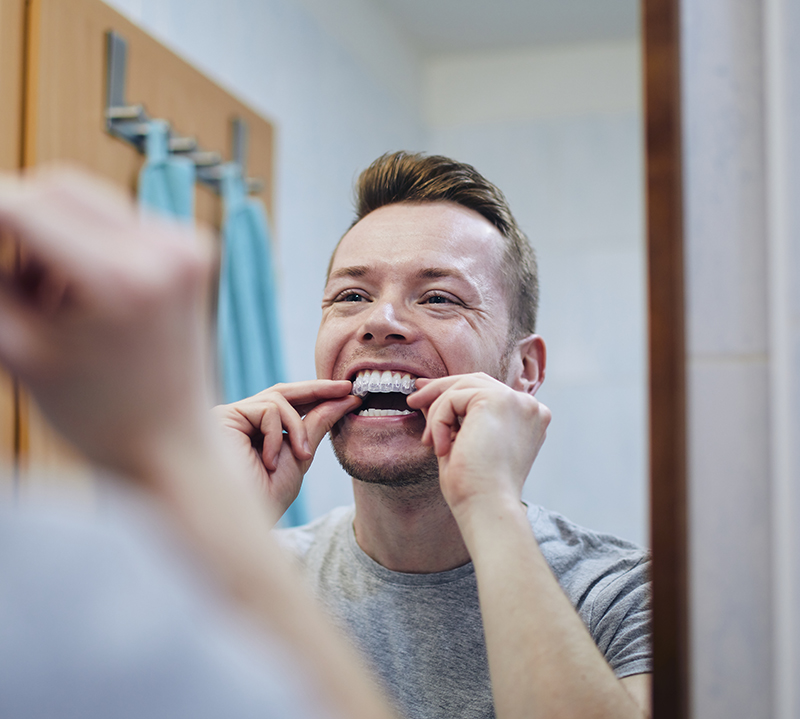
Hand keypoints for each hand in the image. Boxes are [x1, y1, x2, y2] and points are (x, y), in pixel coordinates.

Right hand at [0, 167, 215, 477]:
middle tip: (9, 278)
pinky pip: (116, 220)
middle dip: (13, 218)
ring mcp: (187, 246)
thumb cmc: (97, 418)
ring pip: (85, 201)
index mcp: (123, 279)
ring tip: (43, 302)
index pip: (23, 206)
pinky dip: (82, 242)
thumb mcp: (17, 351)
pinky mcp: (192, 250)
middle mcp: (166, 251)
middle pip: (57, 187)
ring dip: (47, 233)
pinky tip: (76, 296)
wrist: (173, 445)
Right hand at [213, 381, 360, 515]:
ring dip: (297, 429)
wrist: (240, 523)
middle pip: (282, 392)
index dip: (318, 395)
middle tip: (347, 389)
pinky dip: (277, 436)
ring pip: (278, 400)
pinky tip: (269, 462)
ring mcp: (229, 418)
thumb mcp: (299, 458)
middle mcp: (239, 421)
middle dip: (318, 390)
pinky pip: (267, 410)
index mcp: (255, 431)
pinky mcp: (223, 417)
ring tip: (301, 457)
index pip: (287, 403)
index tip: (349, 393)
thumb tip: (342, 400)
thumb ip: (316, 426)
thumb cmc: (265, 498)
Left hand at [407, 373, 550, 515]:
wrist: (487, 506)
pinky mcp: (498, 400)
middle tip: (413, 401)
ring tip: (428, 441)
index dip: (455, 391)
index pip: (488, 392)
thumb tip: (427, 396)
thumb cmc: (475, 487)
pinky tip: (441, 448)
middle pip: (475, 381)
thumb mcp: (463, 443)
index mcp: (528, 419)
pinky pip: (454, 398)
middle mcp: (529, 406)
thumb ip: (452, 418)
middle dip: (440, 389)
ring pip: (461, 387)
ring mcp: (516, 401)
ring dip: (437, 412)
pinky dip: (439, 422)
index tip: (426, 396)